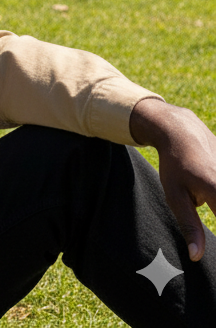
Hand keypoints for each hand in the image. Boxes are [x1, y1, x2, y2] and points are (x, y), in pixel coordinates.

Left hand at [130, 98, 215, 260]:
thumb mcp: (175, 195)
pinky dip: (213, 198)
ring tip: (196, 197)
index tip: (211, 257)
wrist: (182, 130)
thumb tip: (196, 257)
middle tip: (196, 204)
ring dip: (213, 205)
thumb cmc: (175, 165)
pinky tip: (200, 191)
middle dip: (214, 212)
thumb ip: (189, 226)